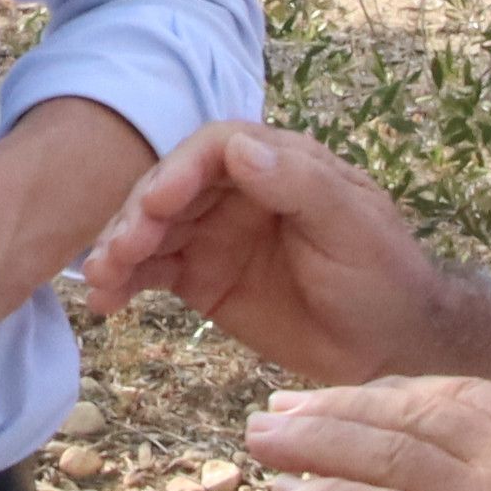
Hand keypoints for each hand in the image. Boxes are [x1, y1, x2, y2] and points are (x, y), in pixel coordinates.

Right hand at [79, 122, 451, 385]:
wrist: (390, 342)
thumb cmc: (383, 273)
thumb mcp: (351, 226)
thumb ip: (299, 186)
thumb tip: (238, 149)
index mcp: (277, 163)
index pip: (214, 149)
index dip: (179, 170)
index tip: (158, 202)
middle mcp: (236, 192)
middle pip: (171, 187)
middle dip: (138, 214)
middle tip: (120, 250)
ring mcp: (214, 234)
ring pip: (152, 229)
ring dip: (120, 248)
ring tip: (100, 278)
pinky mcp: (201, 278)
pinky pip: (152, 272)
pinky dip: (124, 283)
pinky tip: (105, 302)